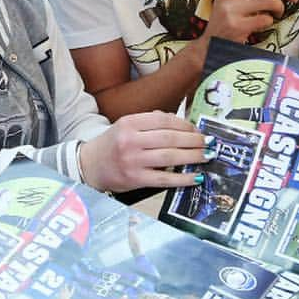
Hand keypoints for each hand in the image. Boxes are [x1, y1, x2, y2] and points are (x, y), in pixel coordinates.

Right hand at [79, 111, 207, 191]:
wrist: (89, 165)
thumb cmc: (112, 145)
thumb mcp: (125, 126)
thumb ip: (150, 122)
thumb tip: (181, 124)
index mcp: (129, 123)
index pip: (164, 120)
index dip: (185, 124)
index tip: (197, 129)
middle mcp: (130, 140)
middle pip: (170, 138)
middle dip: (194, 140)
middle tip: (208, 142)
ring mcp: (132, 160)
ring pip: (170, 156)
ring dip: (193, 156)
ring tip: (206, 155)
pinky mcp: (135, 178)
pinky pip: (165, 178)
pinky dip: (183, 178)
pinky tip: (196, 176)